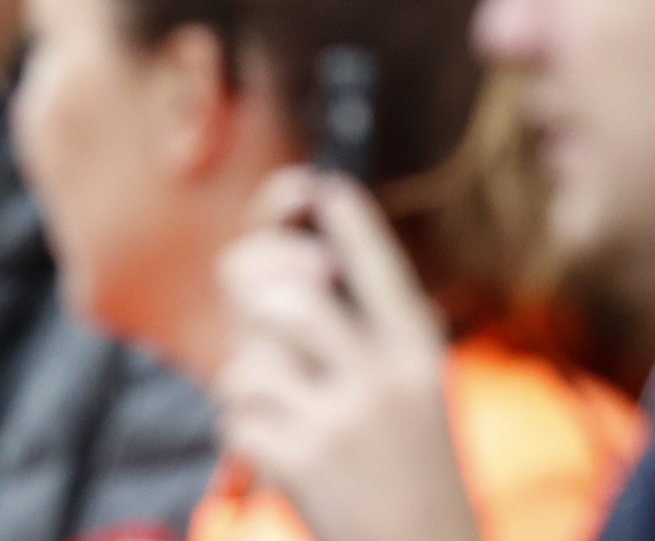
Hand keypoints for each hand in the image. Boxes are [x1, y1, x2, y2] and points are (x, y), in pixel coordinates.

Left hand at [213, 171, 481, 540]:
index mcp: (417, 350)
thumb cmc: (406, 463)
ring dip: (249, 381)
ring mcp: (342, 423)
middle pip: (288, 300)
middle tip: (257, 308)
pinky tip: (279, 451)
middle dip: (256, 301)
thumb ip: (351, 328)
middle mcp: (385, 378)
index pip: (378, 267)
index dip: (348, 224)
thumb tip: (265, 271)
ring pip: (250, 362)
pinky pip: (237, 419)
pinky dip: (245, 432)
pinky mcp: (303, 466)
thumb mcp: (408, 386)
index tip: (323, 188)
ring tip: (280, 402)